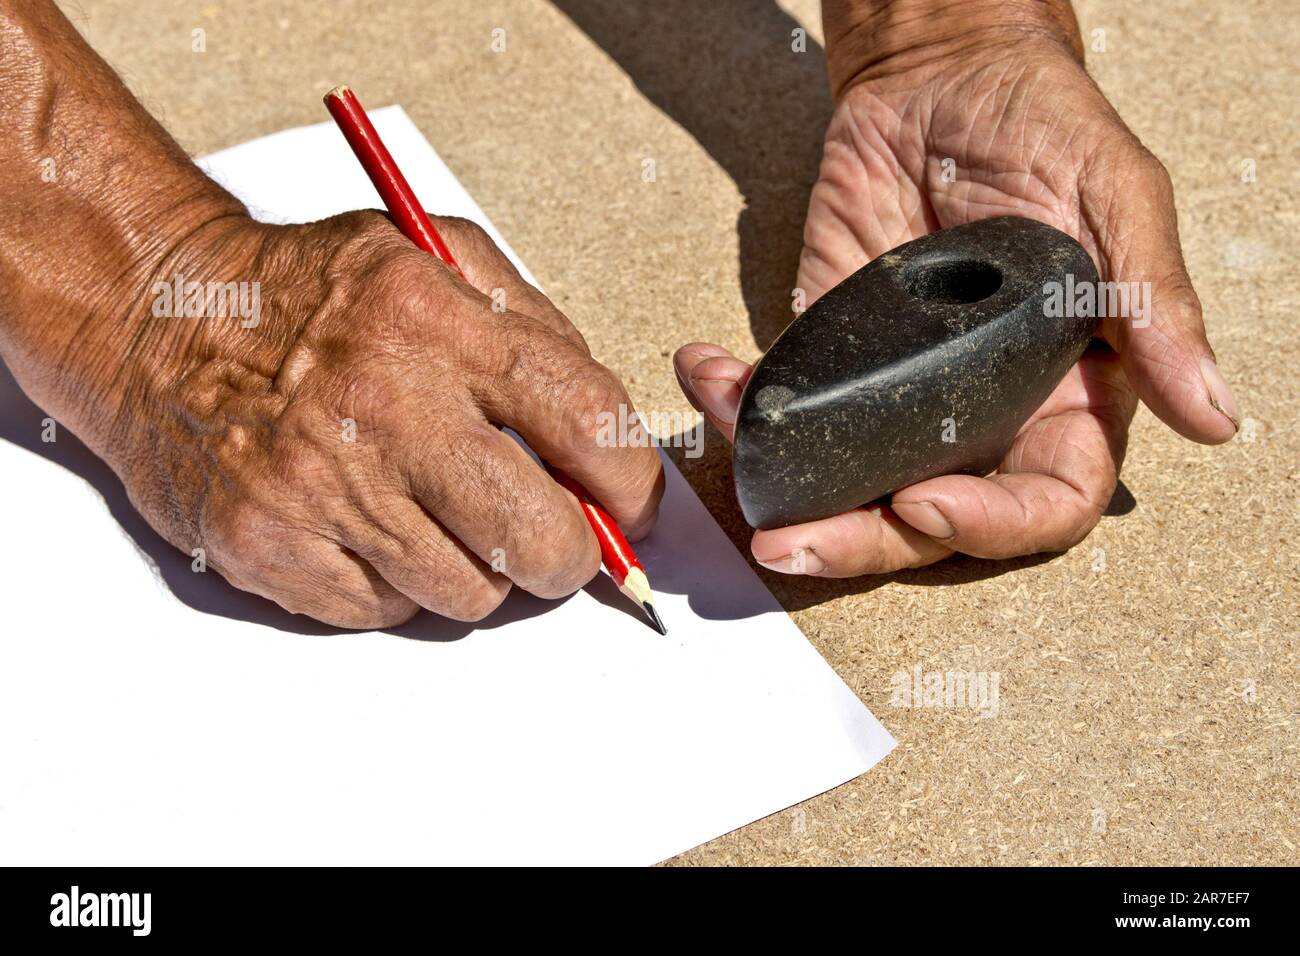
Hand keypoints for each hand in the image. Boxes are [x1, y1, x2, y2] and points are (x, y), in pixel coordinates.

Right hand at [81, 212, 663, 626]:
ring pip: (469, 594)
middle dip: (569, 555)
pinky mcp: (270, 548)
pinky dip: (397, 583)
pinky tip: (370, 526)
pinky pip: (387, 612)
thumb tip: (602, 427)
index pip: (586, 423)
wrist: (157, 316)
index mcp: (437, 326)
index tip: (632, 502)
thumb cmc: (306, 291)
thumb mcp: (430, 253)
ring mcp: (322, 488)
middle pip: (538, 539)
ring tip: (436, 512)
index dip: (632, 481)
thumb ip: (531, 325)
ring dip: (476, 567)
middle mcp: (383, 409)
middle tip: (554, 539)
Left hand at [675, 3, 1236, 576]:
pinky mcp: (829, 351)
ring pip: (846, 482)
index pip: (1040, 502)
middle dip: (859, 543)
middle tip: (797, 543)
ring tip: (746, 494)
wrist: (943, 75)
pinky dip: (737, 405)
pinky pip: (784, 404)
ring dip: (789, 497)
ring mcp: (896, 389)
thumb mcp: (1117, 202)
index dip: (988, 526)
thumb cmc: (1045, 128)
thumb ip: (1153, 308)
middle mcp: (976, 411)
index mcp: (1063, 394)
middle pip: (925, 519)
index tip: (925, 503)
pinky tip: (708, 374)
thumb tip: (1213, 416)